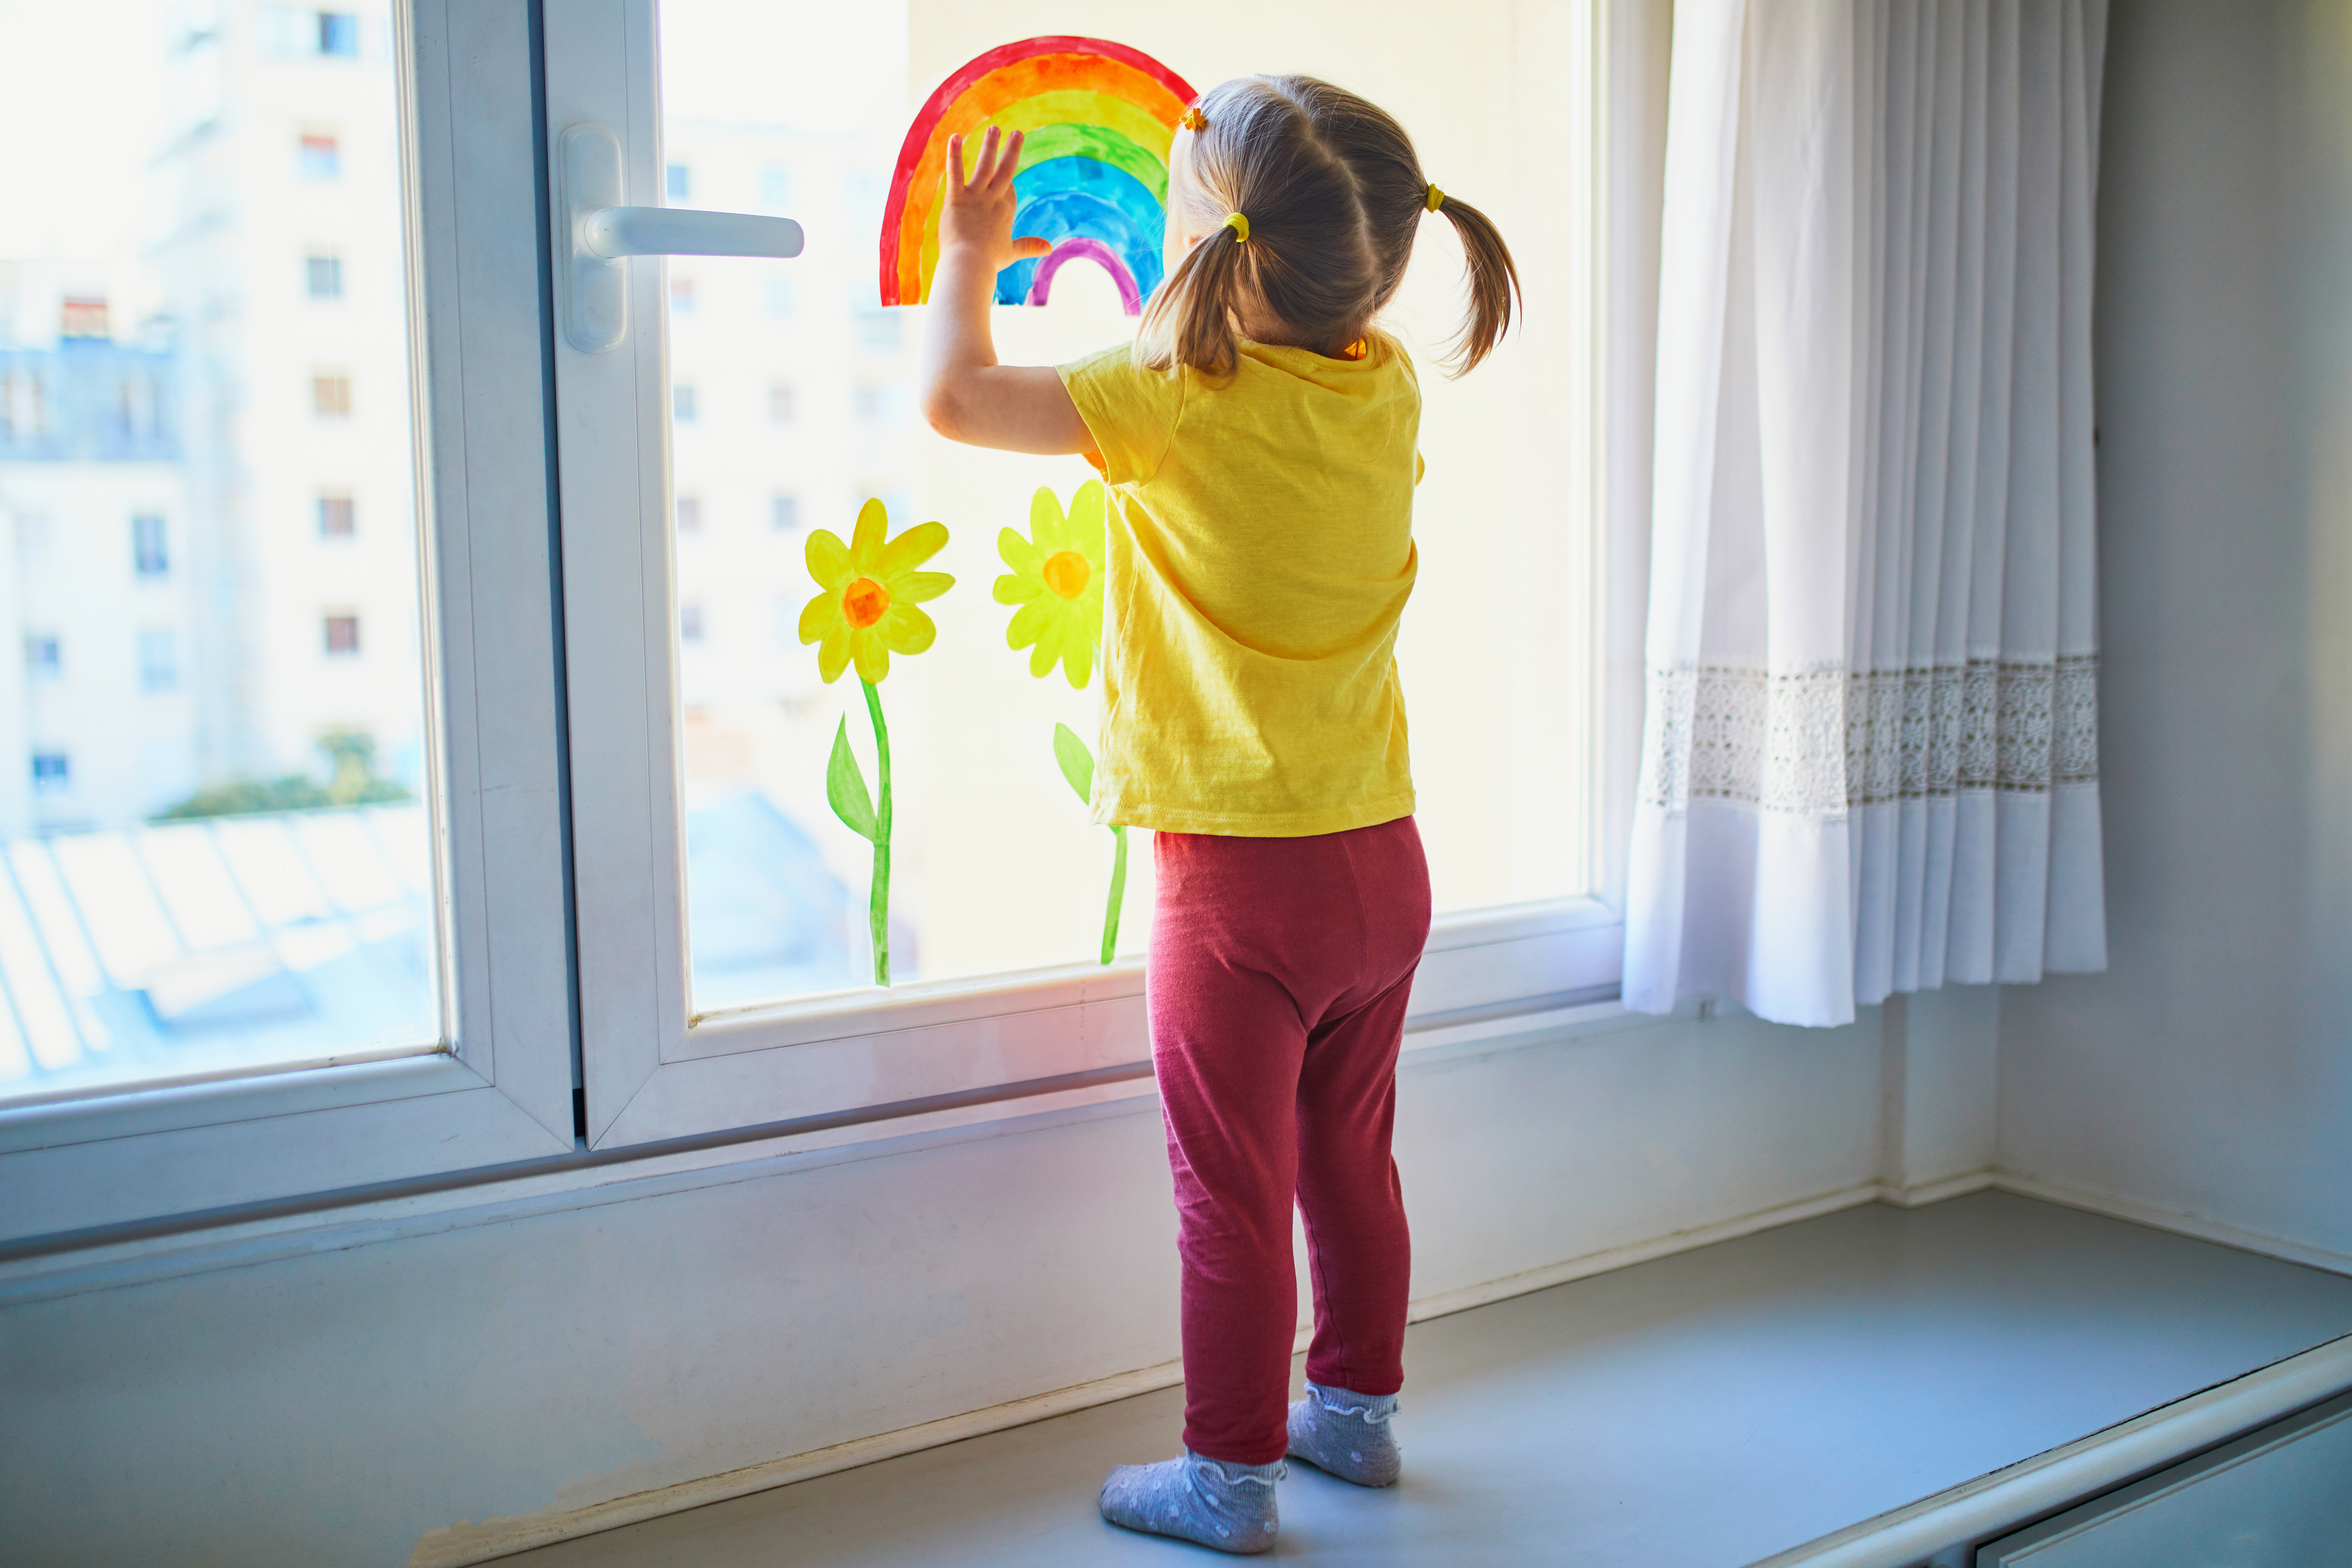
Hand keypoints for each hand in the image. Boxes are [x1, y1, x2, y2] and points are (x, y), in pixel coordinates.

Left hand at [940, 127, 1051, 273]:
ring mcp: (976, 197)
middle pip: (1006, 171)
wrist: (970, 265)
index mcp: (1005, 212)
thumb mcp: (1011, 252)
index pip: (1008, 191)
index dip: (1008, 184)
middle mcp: (993, 200)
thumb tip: (1049, 248)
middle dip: (1012, 151)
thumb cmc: (988, 262)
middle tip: (1017, 133)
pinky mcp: (957, 198)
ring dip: (990, 146)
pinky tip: (955, 138)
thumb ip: (1029, 246)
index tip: (1007, 179)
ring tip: (994, 128)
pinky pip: (956, 173)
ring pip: (985, 166)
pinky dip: (954, 155)